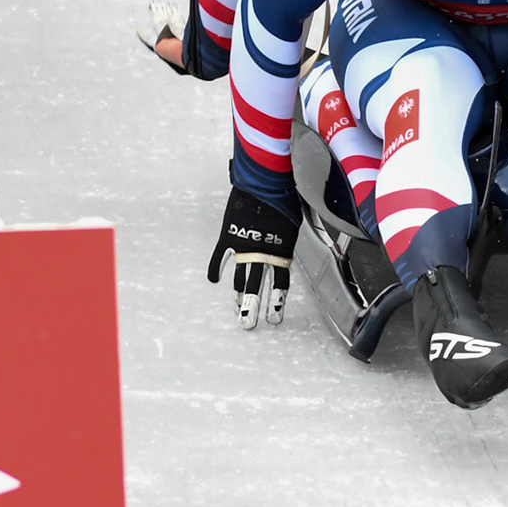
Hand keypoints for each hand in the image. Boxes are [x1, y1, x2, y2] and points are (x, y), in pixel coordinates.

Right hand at [207, 188, 296, 328]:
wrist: (265, 182)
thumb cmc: (285, 197)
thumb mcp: (294, 222)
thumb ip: (289, 238)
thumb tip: (291, 244)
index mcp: (282, 252)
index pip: (281, 283)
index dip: (277, 301)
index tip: (275, 318)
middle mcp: (263, 253)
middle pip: (257, 286)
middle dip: (253, 307)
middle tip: (249, 324)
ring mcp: (245, 247)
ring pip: (239, 276)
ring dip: (237, 293)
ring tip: (236, 308)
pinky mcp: (229, 236)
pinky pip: (219, 256)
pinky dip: (214, 268)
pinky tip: (213, 280)